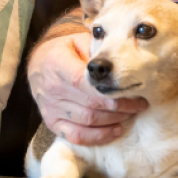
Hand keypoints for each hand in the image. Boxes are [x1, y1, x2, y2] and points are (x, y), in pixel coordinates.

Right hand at [27, 32, 147, 144]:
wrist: (38, 65)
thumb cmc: (63, 51)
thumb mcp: (77, 41)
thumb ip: (96, 51)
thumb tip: (121, 63)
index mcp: (58, 65)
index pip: (84, 83)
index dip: (110, 91)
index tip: (133, 90)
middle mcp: (52, 89)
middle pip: (90, 104)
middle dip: (120, 107)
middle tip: (139, 104)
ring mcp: (50, 108)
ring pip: (87, 121)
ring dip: (113, 120)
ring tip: (131, 114)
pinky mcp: (51, 122)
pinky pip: (76, 136)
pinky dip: (97, 137)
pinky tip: (115, 130)